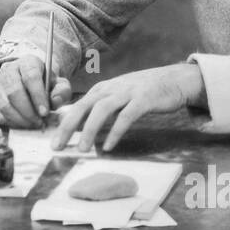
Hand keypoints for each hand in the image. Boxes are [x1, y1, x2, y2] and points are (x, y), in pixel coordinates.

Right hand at [0, 54, 72, 126]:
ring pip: (4, 104)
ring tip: (31, 125)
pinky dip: (8, 121)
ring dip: (19, 119)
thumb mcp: (57, 83)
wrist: (26, 79)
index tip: (45, 113)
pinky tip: (19, 124)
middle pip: (15, 92)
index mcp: (27, 62)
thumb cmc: (43, 83)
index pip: (31, 77)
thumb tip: (55, 101)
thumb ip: (61, 91)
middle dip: (28, 112)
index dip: (38, 96)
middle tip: (39, 123)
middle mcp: (8, 69)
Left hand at [53, 63, 204, 152]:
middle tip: (57, 146)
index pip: (77, 106)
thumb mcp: (118, 95)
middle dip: (68, 126)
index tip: (53, 142)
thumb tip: (80, 125)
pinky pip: (126, 116)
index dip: (63, 124)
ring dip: (89, 130)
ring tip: (81, 149)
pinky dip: (115, 131)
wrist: (175, 79)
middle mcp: (111, 88)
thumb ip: (101, 107)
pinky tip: (108, 146)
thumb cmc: (144, 91)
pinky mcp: (144, 99)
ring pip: (102, 109)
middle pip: (83, 106)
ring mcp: (127, 92)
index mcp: (102, 89)